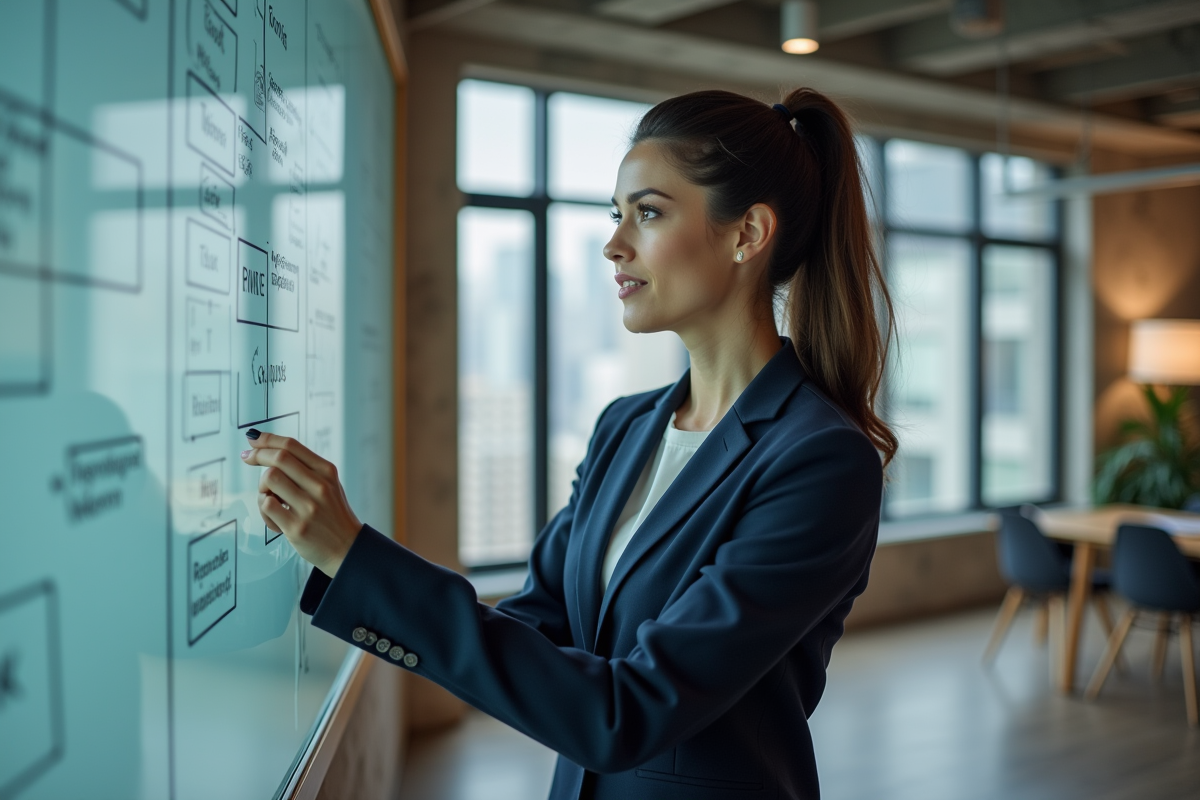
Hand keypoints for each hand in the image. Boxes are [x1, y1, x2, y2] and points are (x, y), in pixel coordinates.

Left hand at [240, 430, 361, 576]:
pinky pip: (267, 505)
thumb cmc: (332, 515)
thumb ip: (306, 469)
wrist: (347, 548)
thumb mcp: (329, 485)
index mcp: (327, 472)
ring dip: (262, 486)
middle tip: (247, 457)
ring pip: (270, 479)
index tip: (252, 438)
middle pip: (279, 458)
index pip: (292, 446)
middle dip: (257, 454)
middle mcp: (320, 486)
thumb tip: (271, 451)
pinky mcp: (296, 527)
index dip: (267, 439)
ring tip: (270, 496)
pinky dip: (263, 508)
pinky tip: (273, 517)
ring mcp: (308, 507)